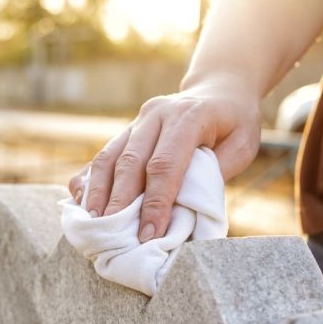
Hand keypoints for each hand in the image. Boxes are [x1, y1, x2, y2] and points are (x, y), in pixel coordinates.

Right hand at [68, 73, 260, 240]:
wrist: (219, 89)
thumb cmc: (234, 124)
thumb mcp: (241, 146)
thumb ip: (213, 174)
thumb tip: (181, 211)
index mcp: (188, 116)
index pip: (165, 164)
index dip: (154, 201)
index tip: (149, 233)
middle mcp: (157, 114)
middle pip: (130, 162)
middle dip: (120, 202)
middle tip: (113, 234)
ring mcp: (138, 120)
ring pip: (109, 156)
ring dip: (98, 192)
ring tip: (92, 221)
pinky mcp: (126, 129)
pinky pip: (103, 154)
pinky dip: (89, 179)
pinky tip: (81, 201)